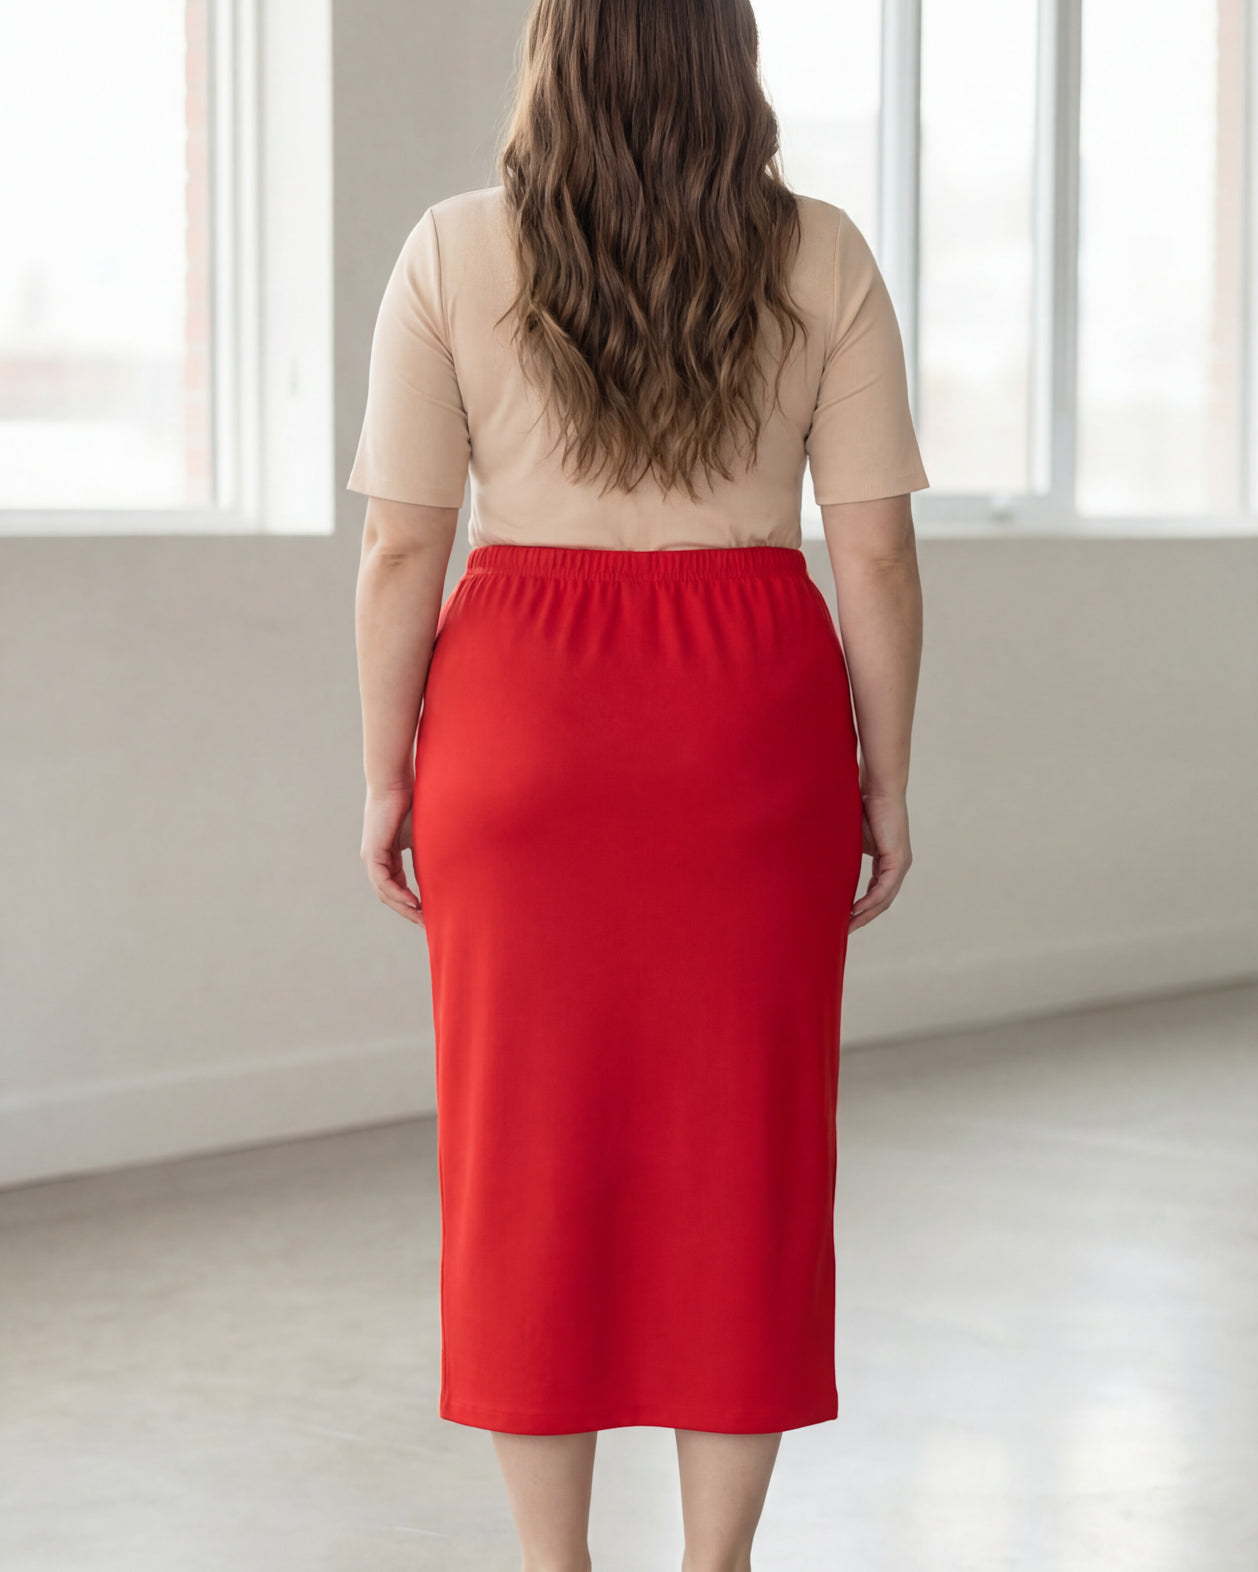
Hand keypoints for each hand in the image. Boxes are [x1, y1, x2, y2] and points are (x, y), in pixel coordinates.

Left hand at [361, 784, 423, 925]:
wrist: (397, 782)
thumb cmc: (412, 802)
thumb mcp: (423, 837)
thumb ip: (427, 856)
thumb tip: (446, 874)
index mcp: (387, 855)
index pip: (397, 886)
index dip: (412, 903)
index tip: (429, 914)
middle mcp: (376, 859)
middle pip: (390, 895)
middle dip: (408, 911)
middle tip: (427, 925)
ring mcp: (372, 857)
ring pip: (385, 892)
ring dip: (403, 907)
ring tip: (422, 918)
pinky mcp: (372, 852)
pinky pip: (383, 882)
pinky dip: (397, 894)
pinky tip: (412, 902)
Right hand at [850, 790, 911, 933]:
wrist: (877, 789)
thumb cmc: (862, 806)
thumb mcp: (852, 838)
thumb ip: (845, 854)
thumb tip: (823, 865)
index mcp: (888, 861)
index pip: (877, 892)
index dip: (862, 907)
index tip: (844, 918)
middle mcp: (898, 865)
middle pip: (882, 901)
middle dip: (863, 918)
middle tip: (845, 930)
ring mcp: (901, 864)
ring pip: (884, 899)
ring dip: (866, 914)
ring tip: (848, 925)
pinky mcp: (899, 860)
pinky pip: (885, 889)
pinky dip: (870, 901)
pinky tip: (856, 910)